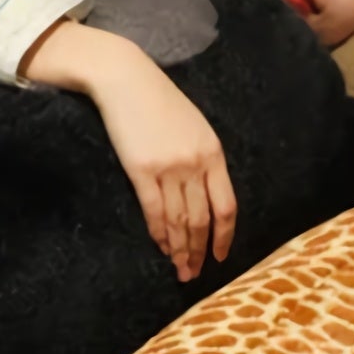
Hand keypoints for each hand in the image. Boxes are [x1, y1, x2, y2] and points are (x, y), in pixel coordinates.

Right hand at [21, 21, 237, 281]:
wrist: (126, 79)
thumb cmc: (159, 101)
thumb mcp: (194, 126)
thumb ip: (202, 159)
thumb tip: (203, 195)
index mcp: (213, 153)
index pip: (226, 206)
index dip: (225, 236)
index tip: (221, 257)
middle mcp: (195, 164)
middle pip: (203, 220)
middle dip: (200, 251)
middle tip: (195, 274)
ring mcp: (169, 168)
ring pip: (180, 221)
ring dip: (180, 249)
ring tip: (179, 270)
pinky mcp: (142, 171)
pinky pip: (154, 212)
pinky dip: (159, 234)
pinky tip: (161, 248)